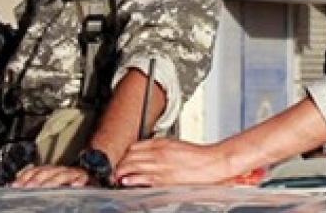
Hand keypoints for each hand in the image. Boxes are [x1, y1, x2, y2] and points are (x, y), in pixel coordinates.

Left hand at [10, 164, 90, 187]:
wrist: (81, 182)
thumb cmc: (59, 186)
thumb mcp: (43, 185)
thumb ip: (29, 184)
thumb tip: (10, 186)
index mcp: (46, 171)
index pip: (33, 170)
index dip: (24, 177)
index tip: (16, 186)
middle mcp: (57, 170)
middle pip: (46, 171)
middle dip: (37, 178)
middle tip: (30, 187)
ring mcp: (71, 172)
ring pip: (62, 173)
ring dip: (54, 180)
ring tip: (48, 187)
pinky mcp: (84, 177)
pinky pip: (82, 177)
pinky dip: (78, 181)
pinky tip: (75, 186)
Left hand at [116, 138, 237, 186]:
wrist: (211, 163)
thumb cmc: (198, 156)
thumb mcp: (177, 146)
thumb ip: (161, 149)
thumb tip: (148, 156)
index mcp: (162, 143)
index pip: (135, 146)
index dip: (125, 153)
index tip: (120, 159)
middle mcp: (158, 153)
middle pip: (130, 156)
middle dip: (120, 163)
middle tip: (113, 169)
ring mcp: (160, 166)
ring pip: (133, 166)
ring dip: (122, 171)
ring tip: (116, 177)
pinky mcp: (163, 179)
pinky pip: (142, 178)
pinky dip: (132, 179)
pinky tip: (126, 181)